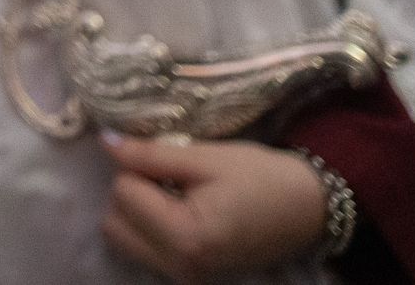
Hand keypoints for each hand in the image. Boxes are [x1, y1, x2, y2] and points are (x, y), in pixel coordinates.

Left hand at [99, 136, 327, 283]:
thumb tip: (105, 143)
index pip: (122, 194)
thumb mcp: (207, 158)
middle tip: (168, 177)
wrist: (309, 209)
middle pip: (114, 222)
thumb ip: (151, 154)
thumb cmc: (261, 178)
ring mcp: (183, 277)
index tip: (171, 161)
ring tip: (174, 194)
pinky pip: (143, 249)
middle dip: (131, 193)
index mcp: (185, 238)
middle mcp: (179, 267)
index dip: (140, 168)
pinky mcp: (189, 276)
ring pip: (123, 239)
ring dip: (137, 212)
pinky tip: (178, 211)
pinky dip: (149, 228)